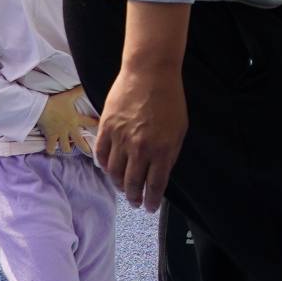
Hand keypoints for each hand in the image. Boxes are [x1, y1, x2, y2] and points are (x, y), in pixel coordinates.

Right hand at [37, 86, 95, 156]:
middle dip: (86, 148)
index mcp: (76, 119)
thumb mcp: (69, 95)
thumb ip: (78, 91)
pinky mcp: (50, 137)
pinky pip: (51, 147)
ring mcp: (60, 134)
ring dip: (67, 149)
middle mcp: (69, 129)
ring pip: (66, 147)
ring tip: (68, 149)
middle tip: (90, 152)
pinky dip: (51, 150)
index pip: (90, 122)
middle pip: (80, 142)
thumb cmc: (55, 101)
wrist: (41, 107)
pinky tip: (52, 151)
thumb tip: (86, 84)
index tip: (101, 126)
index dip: (96, 124)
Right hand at [93, 57, 189, 210]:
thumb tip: (160, 174)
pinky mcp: (106, 128)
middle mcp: (140, 148)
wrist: (149, 73)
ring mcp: (121, 138)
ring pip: (115, 172)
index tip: (150, 207)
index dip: (152, 200)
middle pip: (133, 183)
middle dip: (134, 197)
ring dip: (119, 184)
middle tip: (135, 202)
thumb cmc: (169, 100)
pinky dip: (105, 166)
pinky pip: (102, 155)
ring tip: (123, 187)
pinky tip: (110, 169)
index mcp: (162, 150)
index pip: (155, 185)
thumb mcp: (179, 130)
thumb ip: (170, 154)